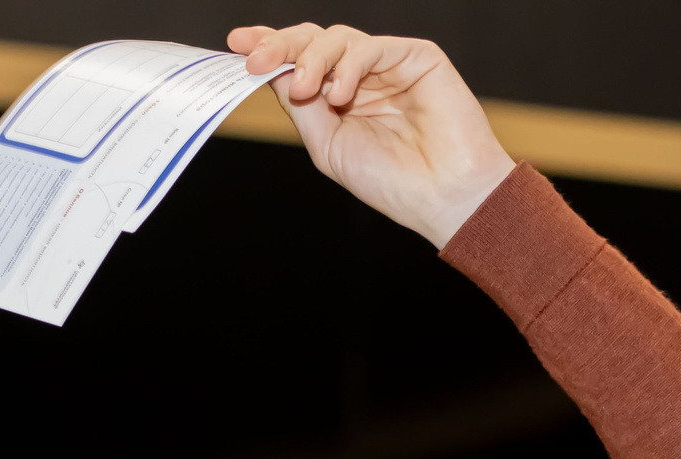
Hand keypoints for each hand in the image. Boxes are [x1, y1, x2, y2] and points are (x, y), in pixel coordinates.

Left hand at [230, 23, 514, 247]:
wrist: (443, 196)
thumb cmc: (392, 182)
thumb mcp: (328, 146)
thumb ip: (301, 107)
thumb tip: (270, 70)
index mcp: (339, 98)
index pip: (298, 62)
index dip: (270, 49)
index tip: (237, 46)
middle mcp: (361, 77)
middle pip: (313, 41)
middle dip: (281, 45)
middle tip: (256, 59)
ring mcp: (389, 65)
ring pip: (338, 39)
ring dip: (312, 59)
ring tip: (306, 92)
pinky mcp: (416, 57)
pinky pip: (371, 46)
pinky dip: (350, 65)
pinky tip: (340, 94)